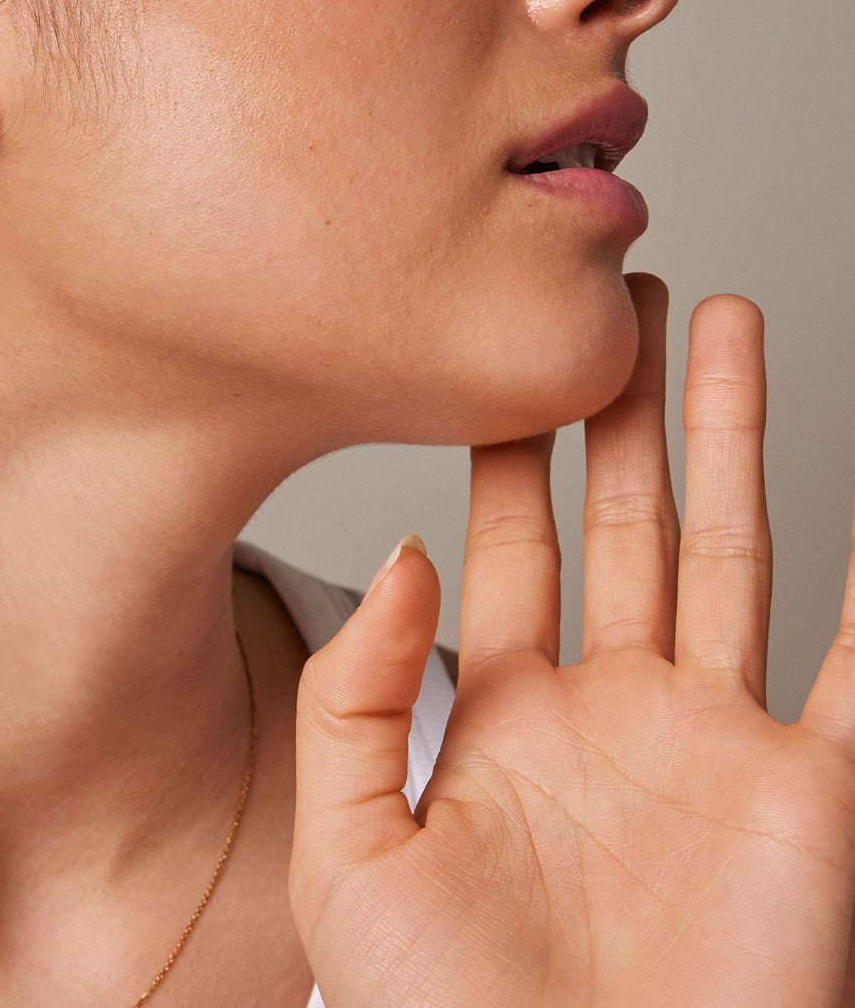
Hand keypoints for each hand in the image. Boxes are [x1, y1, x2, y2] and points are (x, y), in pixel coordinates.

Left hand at [290, 275, 854, 1006]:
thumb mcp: (346, 847)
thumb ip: (353, 695)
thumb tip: (401, 549)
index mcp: (504, 712)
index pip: (510, 540)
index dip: (511, 446)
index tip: (507, 359)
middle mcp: (610, 709)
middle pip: (626, 517)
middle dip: (626, 409)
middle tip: (621, 303)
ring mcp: (710, 745)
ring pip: (729, 550)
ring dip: (732, 437)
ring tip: (724, 328)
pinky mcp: (804, 803)